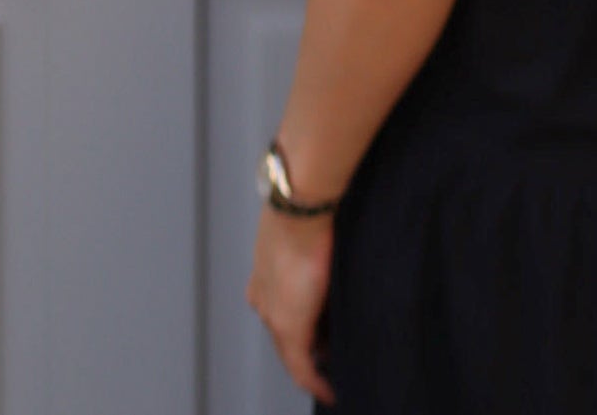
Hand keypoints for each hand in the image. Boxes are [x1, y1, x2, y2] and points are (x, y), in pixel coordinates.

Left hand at [246, 205, 335, 404]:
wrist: (301, 205)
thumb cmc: (307, 208)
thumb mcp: (304, 230)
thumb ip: (311, 249)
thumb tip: (328, 252)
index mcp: (264, 276)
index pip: (278, 310)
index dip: (298, 325)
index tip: (314, 337)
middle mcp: (263, 299)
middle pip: (284, 334)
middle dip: (307, 347)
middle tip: (330, 356)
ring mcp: (272, 314)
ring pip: (292, 349)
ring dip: (312, 360)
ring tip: (334, 369)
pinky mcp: (289, 327)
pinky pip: (301, 367)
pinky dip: (314, 380)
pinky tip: (329, 391)